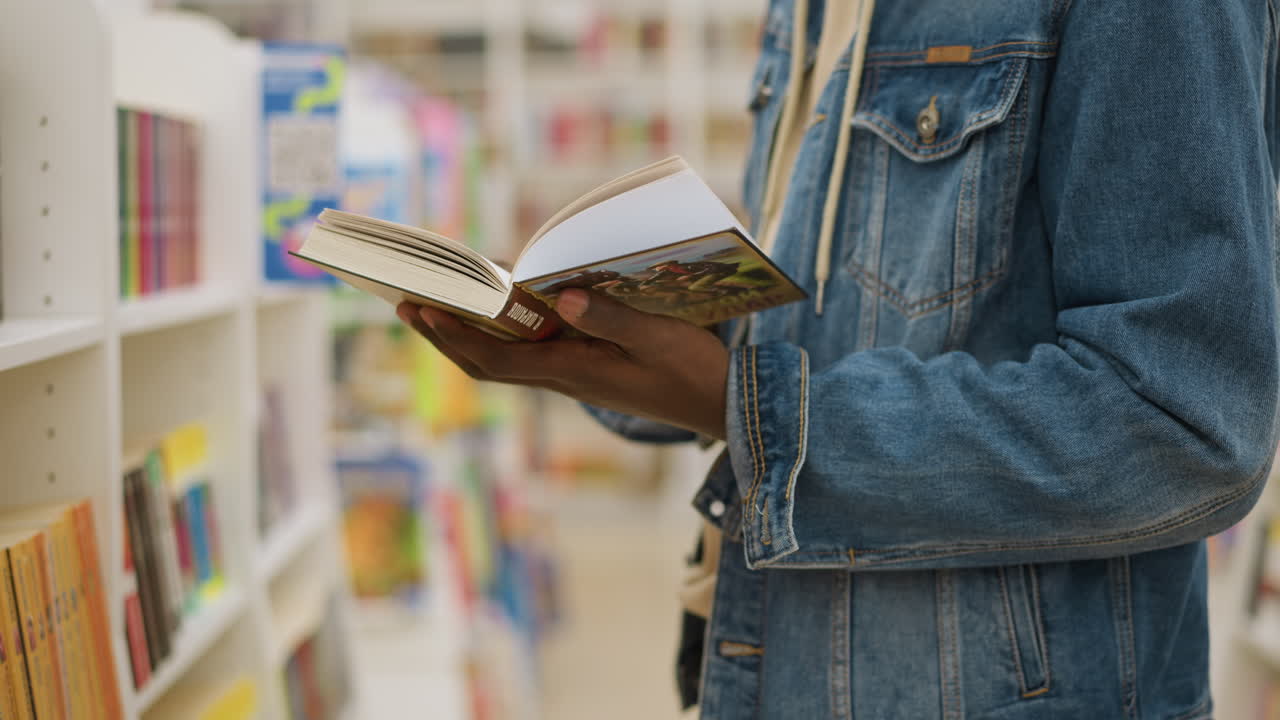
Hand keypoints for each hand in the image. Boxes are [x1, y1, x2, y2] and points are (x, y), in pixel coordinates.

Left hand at [396, 289, 728, 439]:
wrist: (723, 406)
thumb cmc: (693, 371)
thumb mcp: (658, 337)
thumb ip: (611, 317)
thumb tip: (561, 295)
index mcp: (573, 372)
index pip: (497, 359)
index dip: (455, 336)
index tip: (421, 309)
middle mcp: (563, 377)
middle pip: (487, 362)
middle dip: (444, 334)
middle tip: (404, 301)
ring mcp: (574, 375)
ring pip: (505, 357)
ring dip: (467, 332)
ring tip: (434, 300)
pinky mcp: (587, 368)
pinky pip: (532, 349)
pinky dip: (506, 328)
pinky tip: (500, 303)